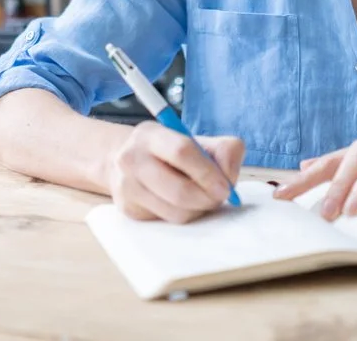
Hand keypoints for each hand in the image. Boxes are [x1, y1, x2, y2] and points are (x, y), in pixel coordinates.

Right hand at [107, 121, 243, 223]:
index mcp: (150, 135)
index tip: (226, 186)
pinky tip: (182, 202)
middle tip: (220, 197)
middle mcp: (132, 160)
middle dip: (207, 198)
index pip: (182, 152)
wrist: (131, 160)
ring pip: (176, 212)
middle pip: (179, 191)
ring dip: (199, 210)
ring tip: (202, 197)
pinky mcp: (129, 210)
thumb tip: (229, 178)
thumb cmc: (172, 151)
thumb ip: (223, 150)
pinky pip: (168, 221)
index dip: (208, 172)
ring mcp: (127, 187)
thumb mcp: (197, 139)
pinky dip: (184, 215)